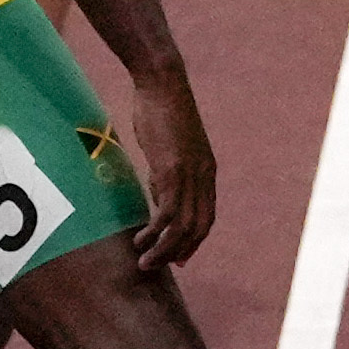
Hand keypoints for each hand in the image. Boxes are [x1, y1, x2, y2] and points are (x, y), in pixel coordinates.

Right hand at [114, 65, 215, 270]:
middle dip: (180, 251)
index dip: (195, 240)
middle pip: (198, 227)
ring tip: (145, 261)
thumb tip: (157, 196)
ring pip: (182, 226)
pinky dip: (155, 231)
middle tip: (160, 265)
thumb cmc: (162, 110)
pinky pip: (166, 212)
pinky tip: (141, 238)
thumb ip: (167, 173)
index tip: (180, 257)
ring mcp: (189, 175)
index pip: (207, 216)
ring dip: (164, 248)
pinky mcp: (171, 170)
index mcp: (206, 171)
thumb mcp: (170, 148)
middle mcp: (203, 177)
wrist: (163, 83)